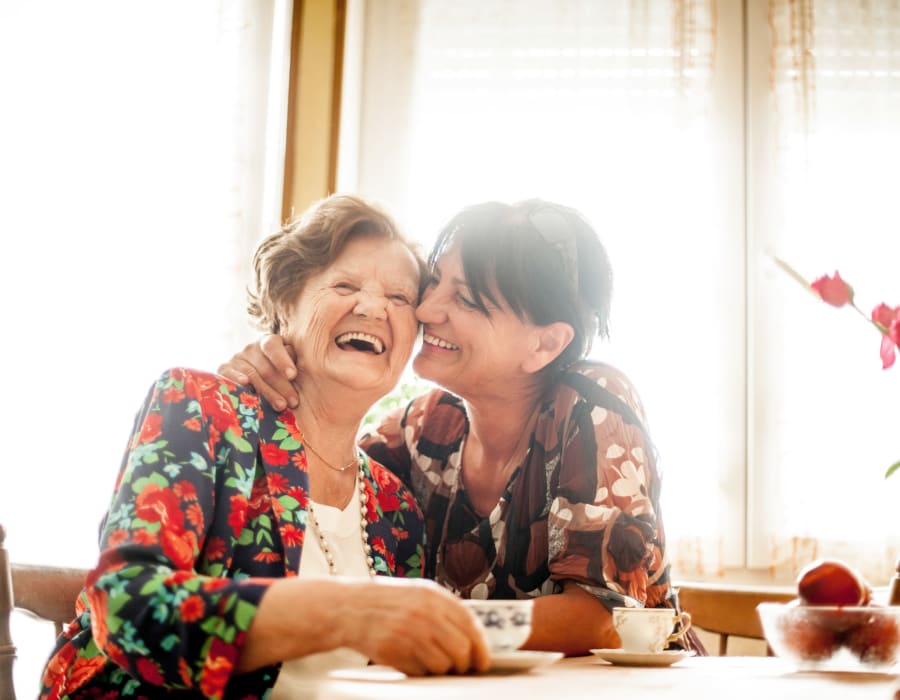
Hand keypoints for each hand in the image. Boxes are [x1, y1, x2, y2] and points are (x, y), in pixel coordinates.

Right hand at [217, 334, 298, 409]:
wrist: (252, 385)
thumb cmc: (280, 376)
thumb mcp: (289, 368)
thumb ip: (295, 364)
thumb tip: (303, 369)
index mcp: (268, 343)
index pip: (272, 345)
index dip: (283, 360)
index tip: (293, 375)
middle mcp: (251, 348)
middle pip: (265, 367)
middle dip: (282, 386)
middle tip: (293, 402)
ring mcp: (237, 358)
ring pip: (252, 375)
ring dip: (268, 392)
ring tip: (281, 406)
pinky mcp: (224, 369)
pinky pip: (229, 373)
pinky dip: (236, 378)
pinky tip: (245, 384)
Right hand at [343, 578, 490, 675]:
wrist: (350, 608)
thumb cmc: (388, 602)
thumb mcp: (419, 594)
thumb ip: (445, 609)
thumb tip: (473, 635)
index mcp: (432, 596)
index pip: (469, 624)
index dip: (481, 646)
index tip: (483, 660)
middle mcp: (423, 613)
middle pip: (460, 649)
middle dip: (464, 663)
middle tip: (460, 667)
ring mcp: (408, 633)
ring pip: (442, 664)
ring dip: (442, 668)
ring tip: (431, 660)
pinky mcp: (394, 651)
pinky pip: (420, 672)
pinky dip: (421, 671)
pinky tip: (412, 660)